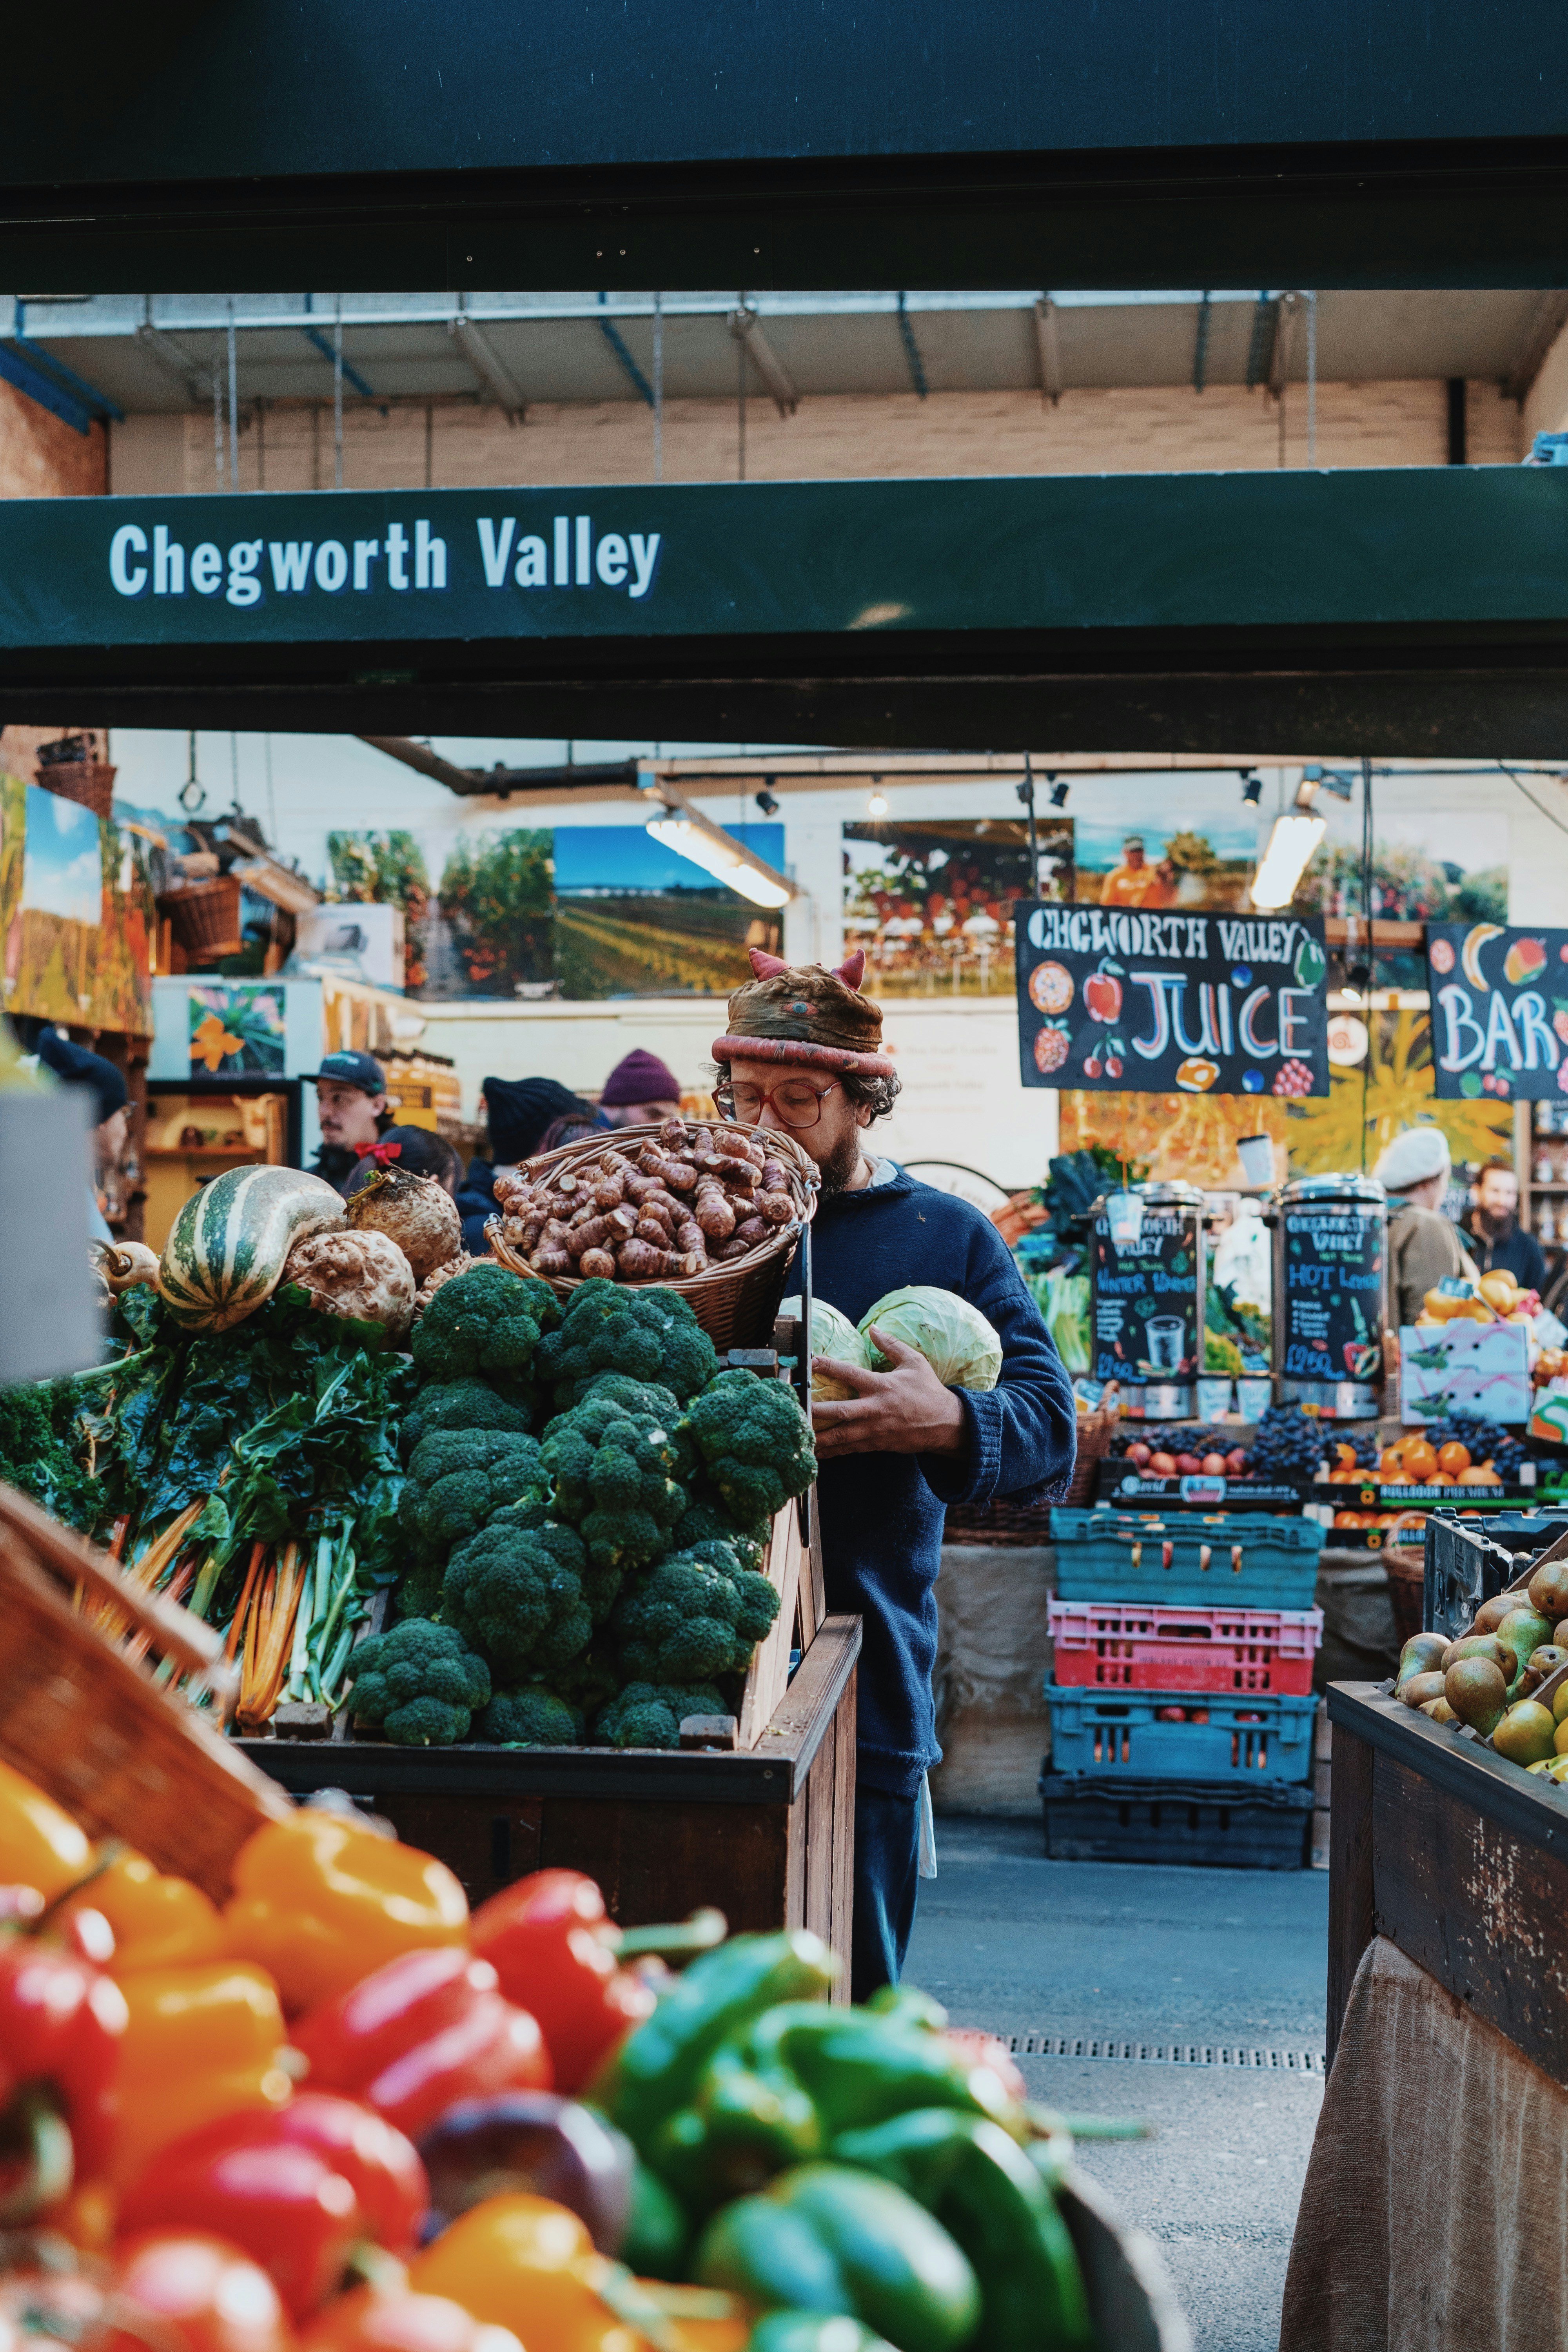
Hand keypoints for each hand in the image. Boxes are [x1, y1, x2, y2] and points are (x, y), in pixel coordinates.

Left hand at [810, 1326, 967, 1459]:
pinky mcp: (876, 1444)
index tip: (811, 1362)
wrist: (946, 1424)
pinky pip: (849, 1448)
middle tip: (795, 1410)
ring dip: (818, 1437)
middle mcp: (875, 1409)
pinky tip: (816, 1453)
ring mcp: (874, 1429)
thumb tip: (873, 1328)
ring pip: (841, 1435)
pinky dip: (832, 1451)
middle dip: (815, 1411)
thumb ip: (891, 1345)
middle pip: (839, 1411)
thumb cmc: (928, 1391)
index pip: (850, 1373)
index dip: (829, 1366)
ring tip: (797, 1437)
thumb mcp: (914, 1362)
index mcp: (882, 1386)